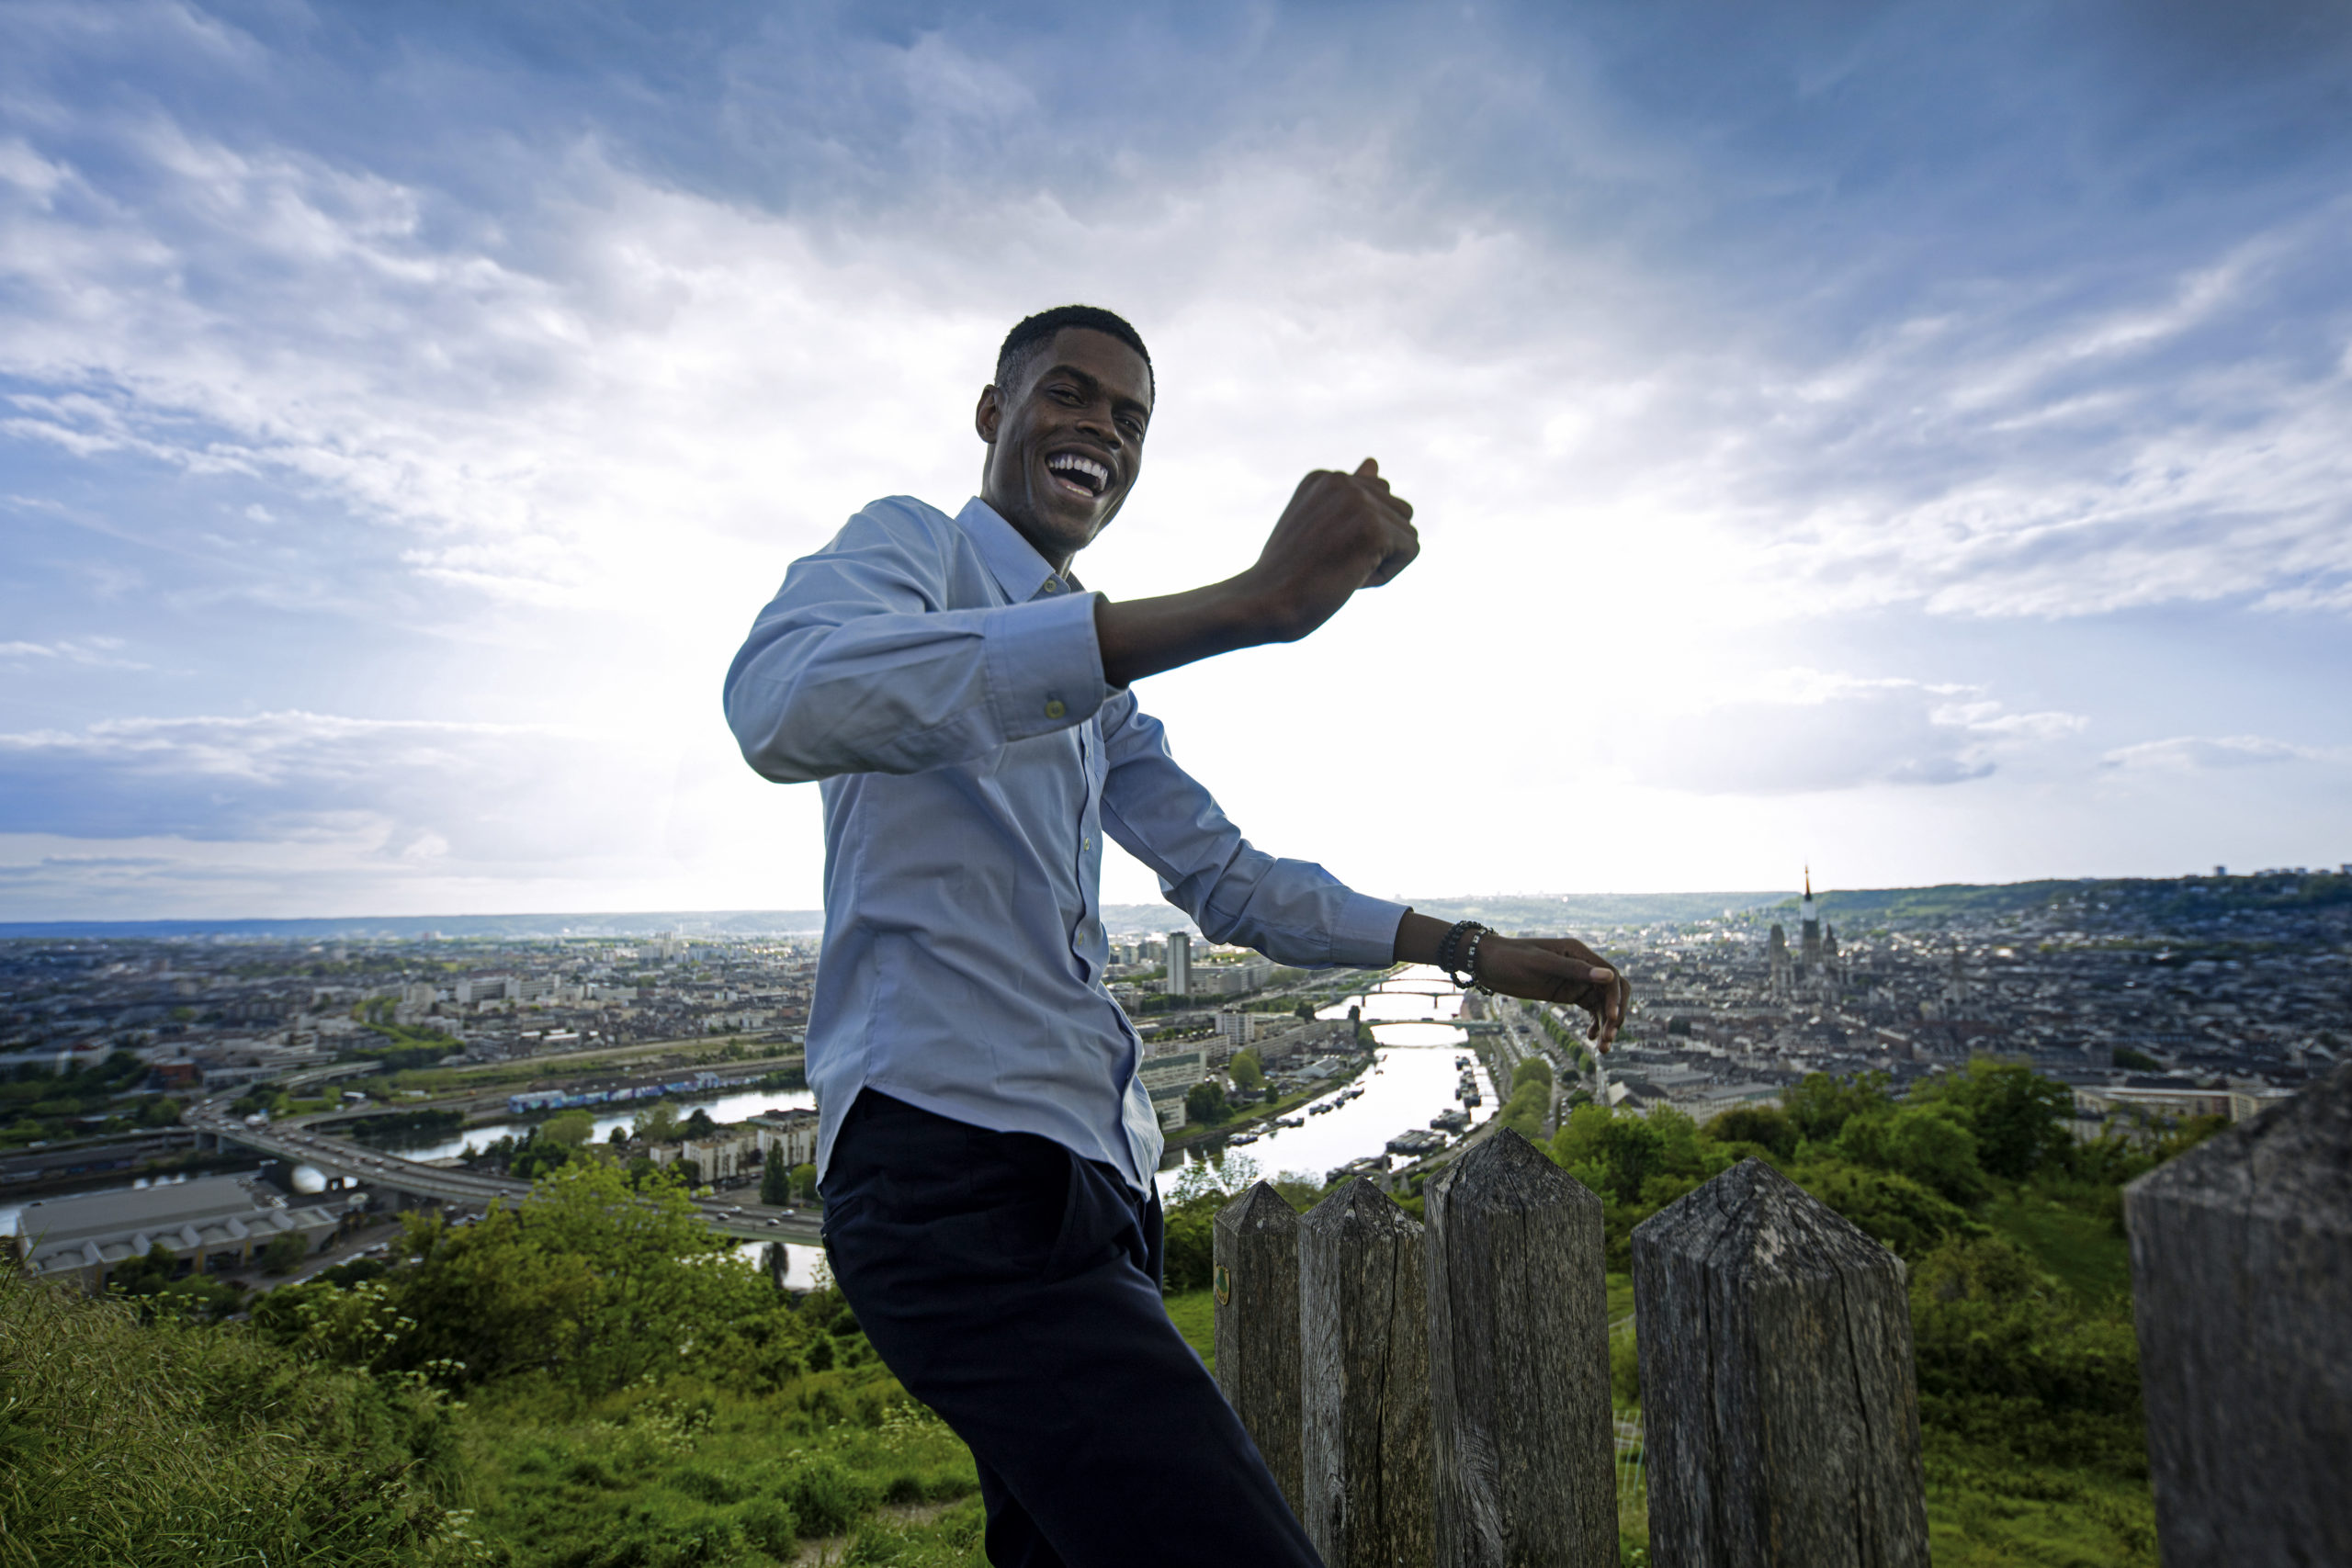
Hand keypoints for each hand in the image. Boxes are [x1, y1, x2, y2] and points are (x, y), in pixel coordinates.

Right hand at [1236, 458, 1419, 642]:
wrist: (1263, 603)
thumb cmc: (1285, 575)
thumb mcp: (1316, 526)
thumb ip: (1350, 496)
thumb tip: (1373, 462)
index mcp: (1324, 478)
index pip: (1379, 501)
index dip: (1359, 537)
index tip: (1319, 552)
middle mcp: (1340, 479)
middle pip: (1399, 512)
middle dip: (1377, 545)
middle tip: (1330, 562)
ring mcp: (1357, 502)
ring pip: (1407, 532)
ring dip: (1383, 559)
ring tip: (1340, 569)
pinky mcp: (1374, 528)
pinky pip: (1411, 551)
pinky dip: (1386, 574)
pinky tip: (1351, 578)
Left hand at [1472, 935, 1628, 1051]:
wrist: (1487, 963)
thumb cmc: (1511, 958)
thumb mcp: (1541, 964)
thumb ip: (1574, 970)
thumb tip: (1608, 976)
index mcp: (1580, 953)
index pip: (1611, 977)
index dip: (1615, 999)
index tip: (1610, 1020)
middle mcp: (1583, 966)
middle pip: (1612, 992)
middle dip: (1615, 1015)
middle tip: (1609, 1039)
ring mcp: (1576, 980)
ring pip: (1603, 1003)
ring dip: (1607, 1024)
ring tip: (1603, 1048)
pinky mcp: (1568, 993)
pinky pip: (1590, 1008)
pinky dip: (1595, 1023)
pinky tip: (1591, 1038)